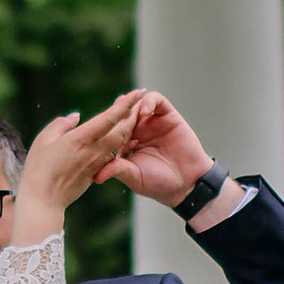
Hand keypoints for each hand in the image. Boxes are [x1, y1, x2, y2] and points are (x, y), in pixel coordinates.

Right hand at [12, 94, 144, 248]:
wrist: (44, 201)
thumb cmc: (38, 168)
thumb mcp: (43, 140)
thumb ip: (61, 124)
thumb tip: (77, 117)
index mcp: (81, 139)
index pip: (109, 118)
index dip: (125, 104)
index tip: (137, 92)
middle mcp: (93, 151)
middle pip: (121, 129)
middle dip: (133, 113)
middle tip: (141, 99)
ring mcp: (97, 163)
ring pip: (120, 142)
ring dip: (129, 127)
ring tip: (134, 114)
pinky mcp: (96, 172)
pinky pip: (113, 154)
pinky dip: (121, 142)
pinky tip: (122, 137)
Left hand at [106, 90, 217, 208]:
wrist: (187, 184)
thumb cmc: (158, 183)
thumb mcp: (134, 177)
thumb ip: (118, 170)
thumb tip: (96, 176)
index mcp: (123, 144)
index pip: (109, 131)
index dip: (104, 131)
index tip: (100, 135)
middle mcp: (136, 131)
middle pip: (120, 114)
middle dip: (114, 114)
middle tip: (111, 117)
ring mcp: (151, 122)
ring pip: (135, 104)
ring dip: (129, 105)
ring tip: (128, 114)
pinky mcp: (167, 115)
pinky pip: (155, 100)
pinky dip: (148, 101)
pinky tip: (144, 112)